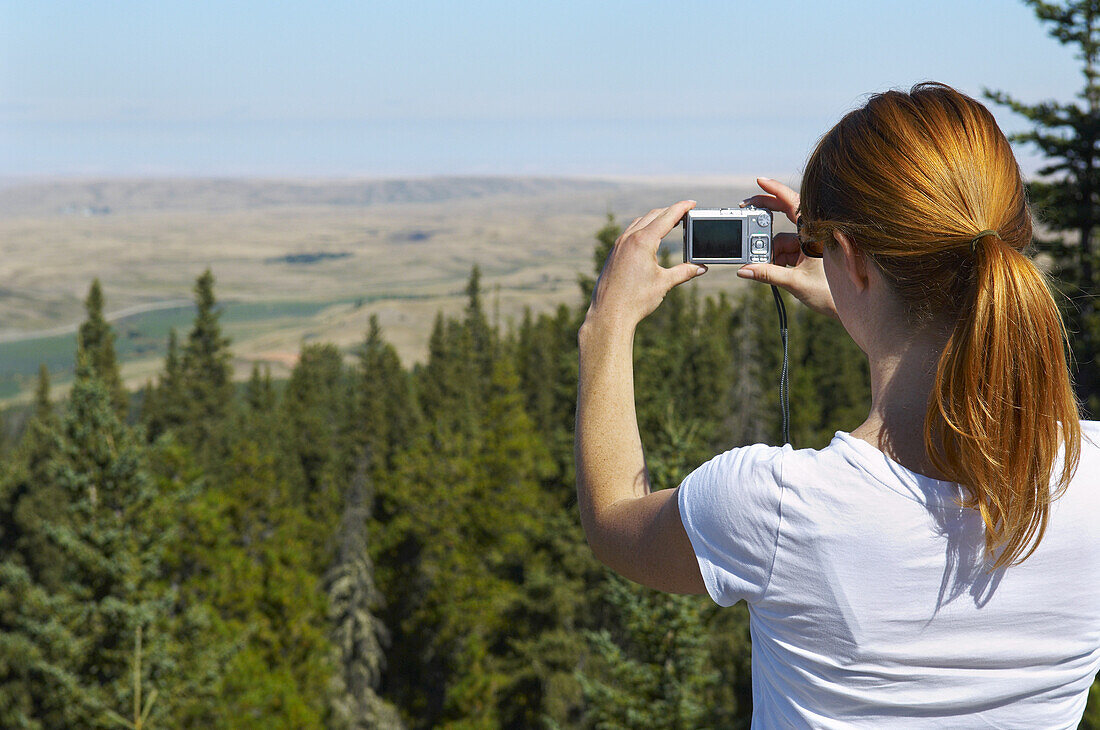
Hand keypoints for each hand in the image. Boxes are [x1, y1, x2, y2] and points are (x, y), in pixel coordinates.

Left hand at [584, 200, 706, 331]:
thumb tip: (701, 269)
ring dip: (656, 218)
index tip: (692, 203)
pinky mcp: (613, 253)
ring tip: (669, 221)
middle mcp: (629, 238)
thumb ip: (684, 272)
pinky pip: (630, 232)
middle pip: (653, 215)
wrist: (609, 313)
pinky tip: (648, 236)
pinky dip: (643, 228)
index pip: (667, 217)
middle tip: (685, 212)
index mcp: (643, 241)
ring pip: (639, 222)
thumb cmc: (635, 299)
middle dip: (671, 211)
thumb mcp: (664, 283)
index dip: (682, 208)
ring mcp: (619, 245)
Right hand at [737, 177, 837, 319]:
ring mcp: (807, 245)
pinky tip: (770, 270)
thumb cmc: (829, 293)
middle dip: (762, 219)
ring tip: (760, 265)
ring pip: (780, 240)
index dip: (776, 190)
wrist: (847, 307)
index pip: (794, 204)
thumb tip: (744, 271)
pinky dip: (774, 260)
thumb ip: (768, 275)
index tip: (759, 181)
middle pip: (783, 218)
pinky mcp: (804, 255)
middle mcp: (811, 235)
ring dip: (768, 252)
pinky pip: (784, 251)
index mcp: (814, 234)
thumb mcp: (795, 283)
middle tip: (744, 211)